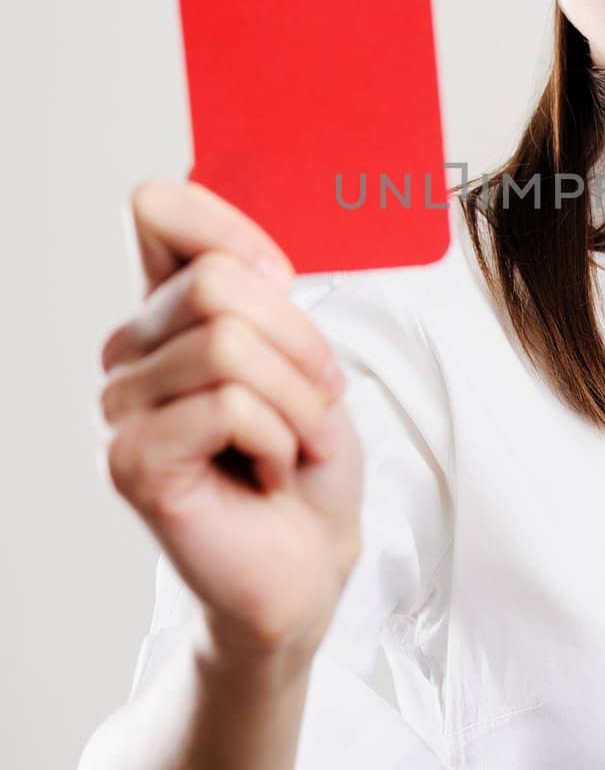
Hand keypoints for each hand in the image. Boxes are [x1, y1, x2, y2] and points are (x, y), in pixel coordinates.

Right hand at [97, 178, 363, 664]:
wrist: (310, 561)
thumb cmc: (308, 461)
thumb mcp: (305, 355)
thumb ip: (262, 292)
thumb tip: (244, 251)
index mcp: (169, 312)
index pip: (158, 208)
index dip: (233, 229)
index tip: (284, 281)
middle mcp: (132, 352)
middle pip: (217, 281)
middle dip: (298, 342)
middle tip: (316, 399)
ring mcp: (122, 408)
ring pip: (228, 345)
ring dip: (297, 401)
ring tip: (296, 443)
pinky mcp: (132, 461)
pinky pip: (226, 405)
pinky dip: (278, 436)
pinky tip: (271, 470)